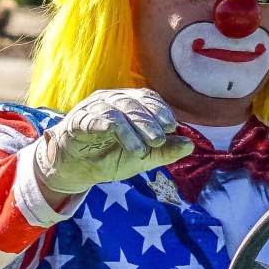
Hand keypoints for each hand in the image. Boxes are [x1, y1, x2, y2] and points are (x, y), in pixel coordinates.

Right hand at [33, 88, 192, 200]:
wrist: (77, 170)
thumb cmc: (110, 158)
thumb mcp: (142, 158)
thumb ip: (164, 151)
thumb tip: (190, 145)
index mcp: (129, 103)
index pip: (148, 98)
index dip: (161, 110)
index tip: (173, 127)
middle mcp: (112, 100)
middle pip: (134, 103)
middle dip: (150, 122)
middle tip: (160, 140)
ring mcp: (94, 108)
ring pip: (117, 111)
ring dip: (134, 130)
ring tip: (144, 151)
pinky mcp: (78, 120)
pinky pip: (97, 119)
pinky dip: (115, 131)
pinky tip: (128, 145)